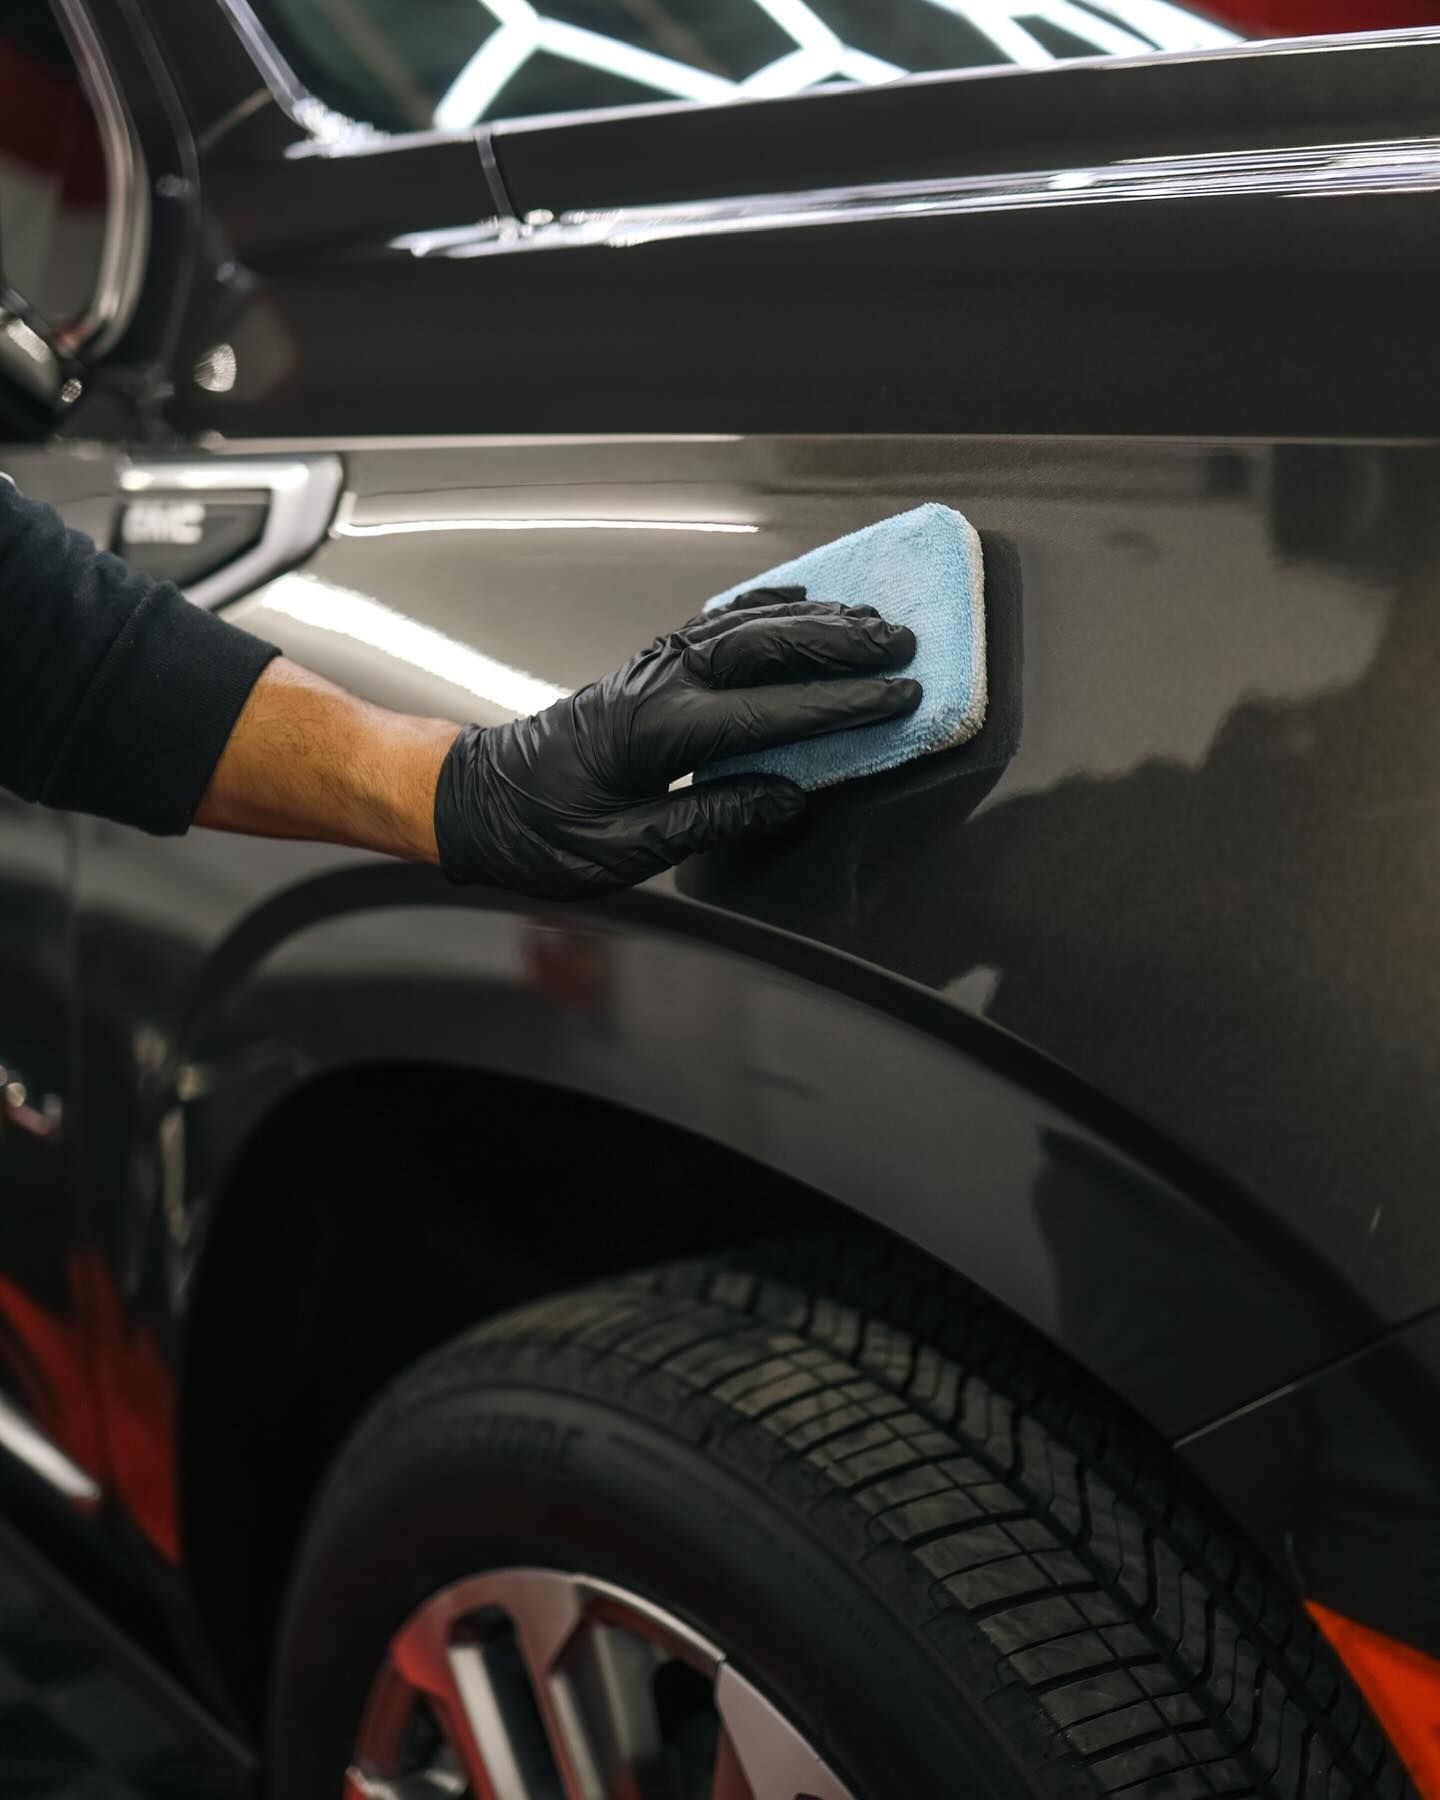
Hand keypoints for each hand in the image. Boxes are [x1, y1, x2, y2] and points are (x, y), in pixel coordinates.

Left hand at [433, 593, 919, 897]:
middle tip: (902, 647)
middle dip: (841, 644)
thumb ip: (708, 818)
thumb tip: (784, 800)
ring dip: (814, 620)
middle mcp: (658, 684)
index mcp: (656, 732)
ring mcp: (652, 667)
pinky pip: (718, 623)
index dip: (839, 705)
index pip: (769, 712)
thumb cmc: (540, 832)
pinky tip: (799, 599)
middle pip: (765, 645)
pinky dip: (764, 605)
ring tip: (872, 622)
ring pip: (745, 625)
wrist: (476, 798)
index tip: (896, 700)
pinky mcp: (649, 667)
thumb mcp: (624, 850)